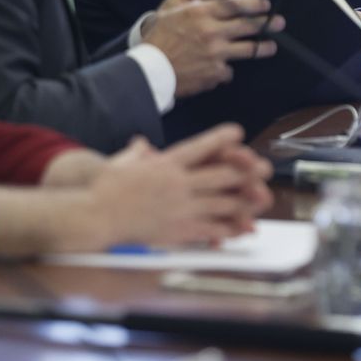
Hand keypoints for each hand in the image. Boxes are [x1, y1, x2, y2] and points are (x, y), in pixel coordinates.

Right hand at [88, 125, 272, 247]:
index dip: (221, 138)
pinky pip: (212, 228)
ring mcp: (180, 206)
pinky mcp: (179, 229)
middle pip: (221, 174)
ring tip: (261, 199)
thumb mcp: (122, 163)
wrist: (96, 214)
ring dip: (244, 200)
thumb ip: (137, 153)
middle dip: (246, 171)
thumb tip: (141, 145)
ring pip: (222, 202)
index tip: (237, 132)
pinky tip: (242, 229)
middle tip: (264, 169)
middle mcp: (178, 182)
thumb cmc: (104, 188)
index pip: (200, 146)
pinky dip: (230, 229)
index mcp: (165, 163)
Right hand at [143, 0, 283, 97]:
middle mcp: (212, 32)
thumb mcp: (175, 12)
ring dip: (262, 47)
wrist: (150, 69)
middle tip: (279, 21)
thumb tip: (224, 1)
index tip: (266, 4)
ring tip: (271, 46)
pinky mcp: (216, 73)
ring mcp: (216, 54)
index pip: (236, 4)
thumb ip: (200, 5)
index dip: (254, 4)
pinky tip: (224, 69)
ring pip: (248, 49)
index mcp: (200, 13)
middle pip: (248, 25)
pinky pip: (229, 70)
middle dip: (266, 23)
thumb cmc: (159, 38)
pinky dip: (227, 69)